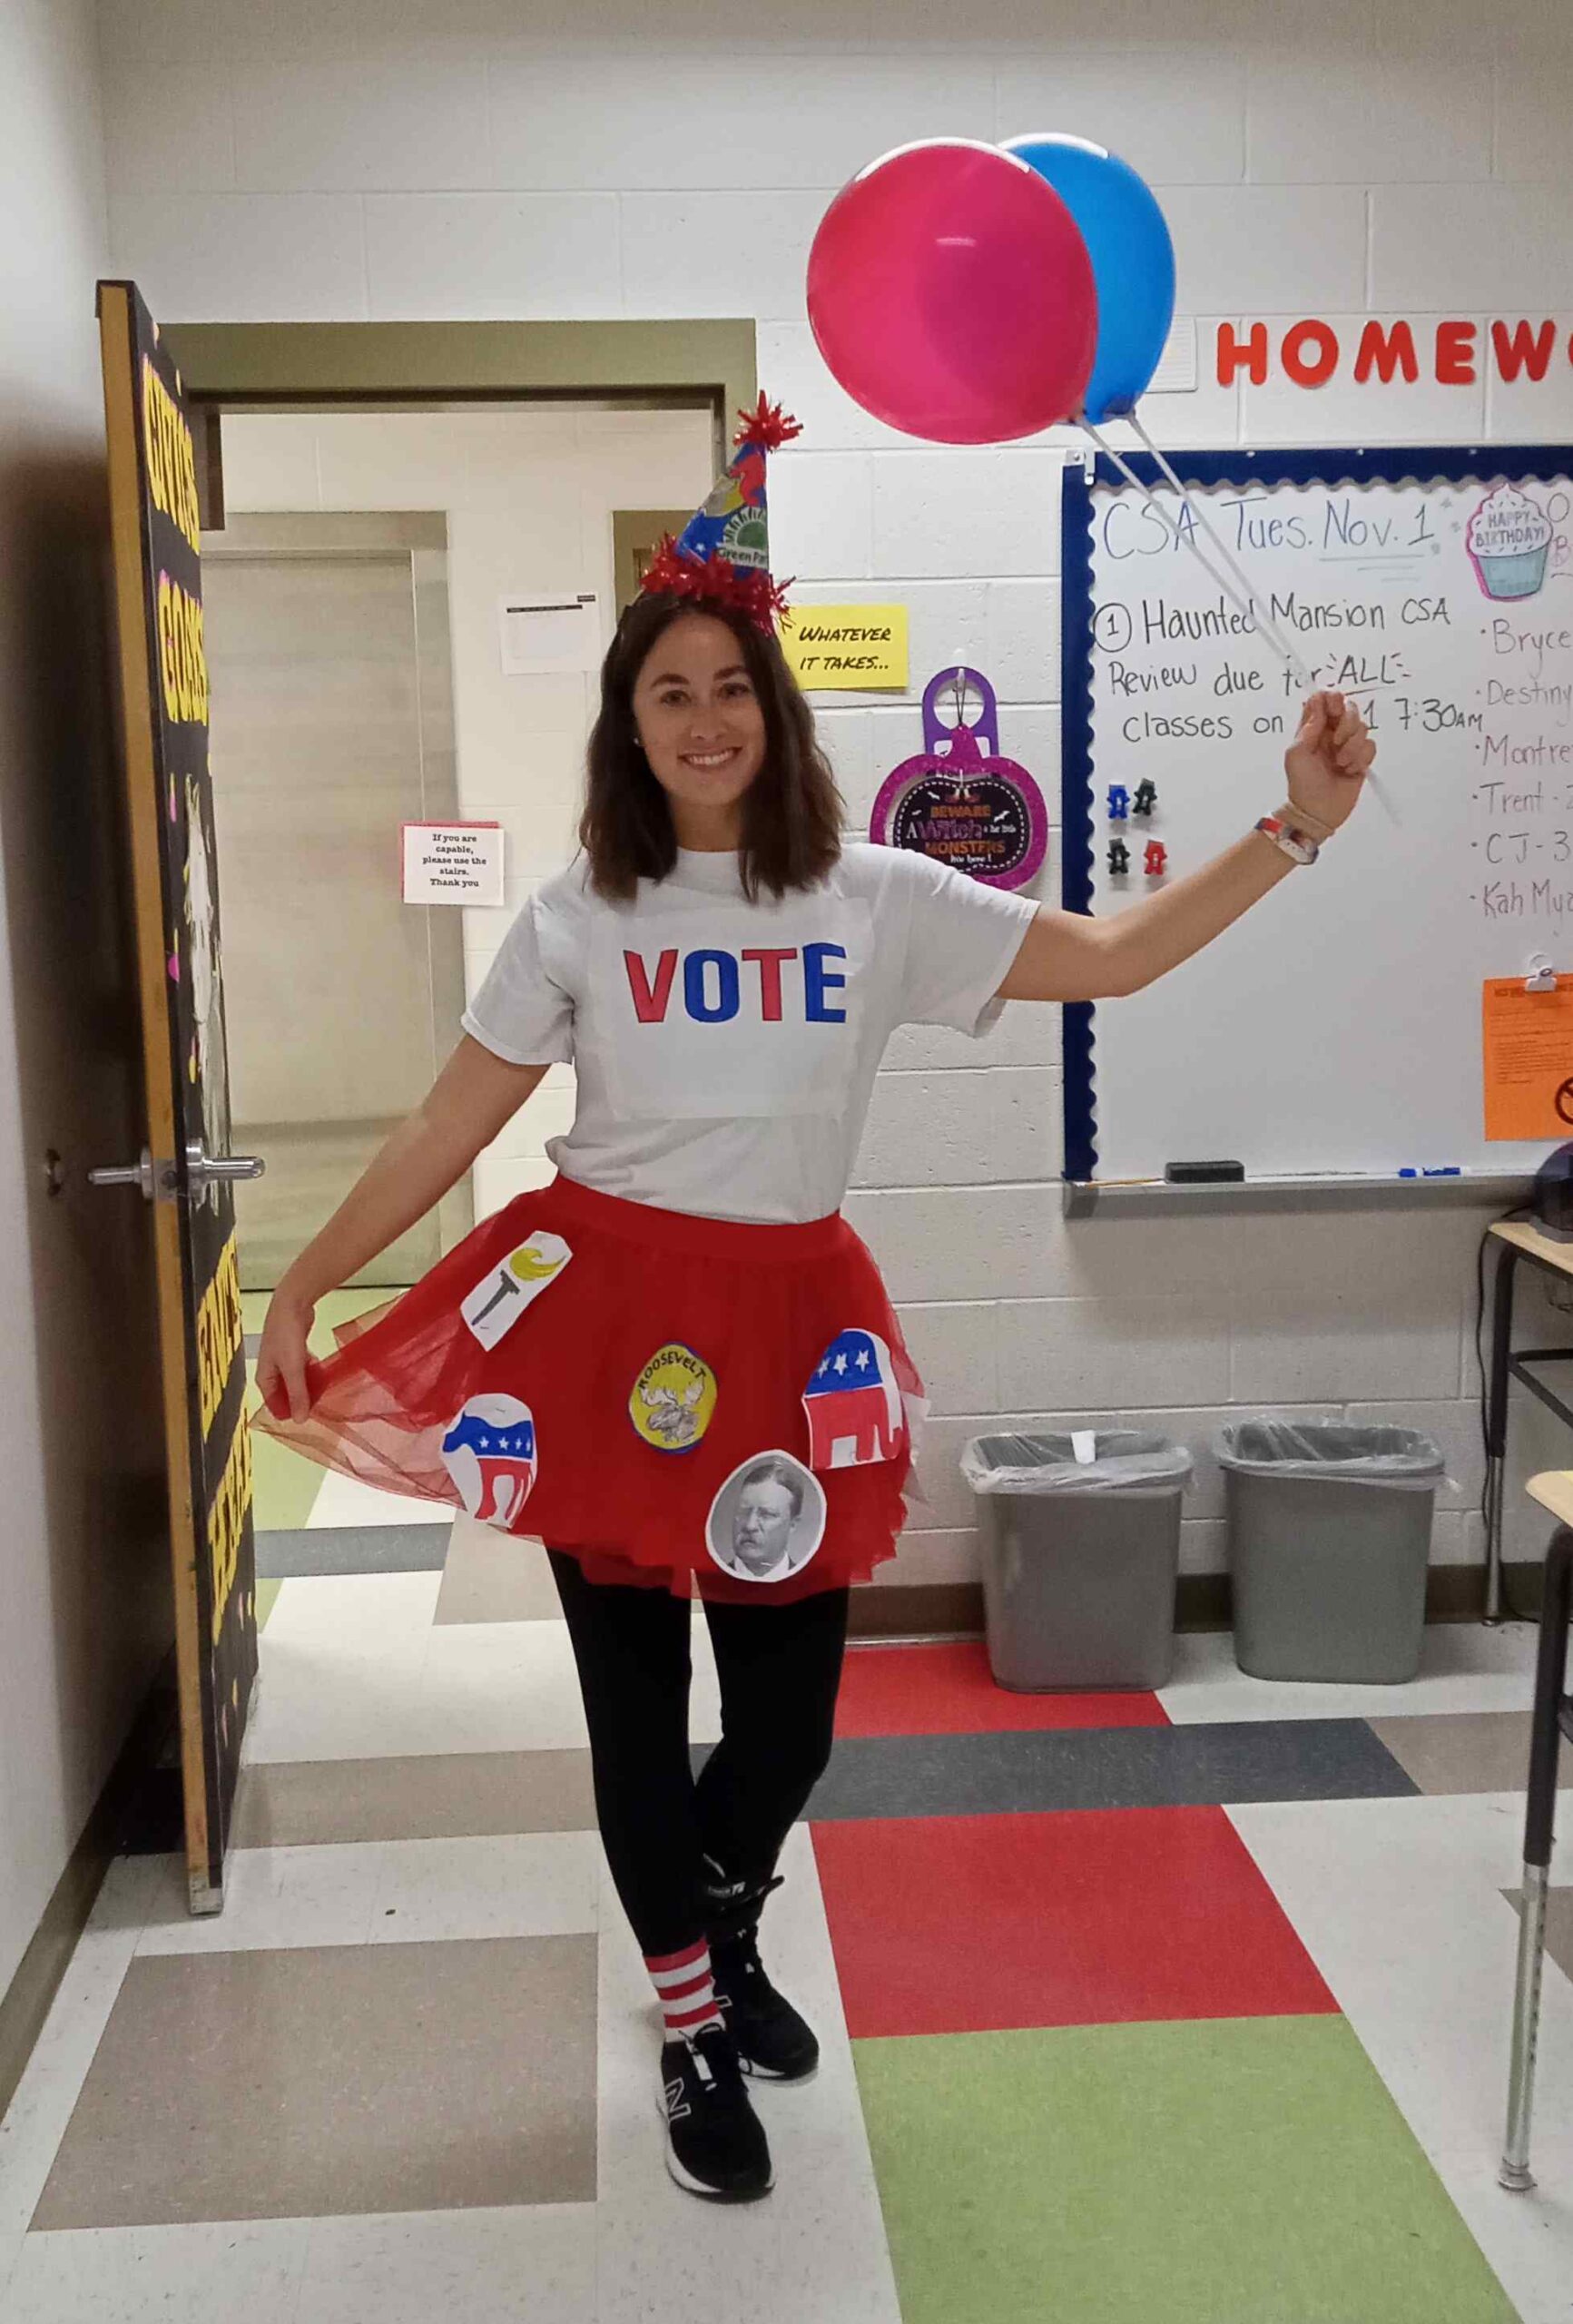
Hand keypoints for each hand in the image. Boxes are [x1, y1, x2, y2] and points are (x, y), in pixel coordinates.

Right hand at [256, 1283, 315, 1420]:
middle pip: (286, 1393)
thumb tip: (299, 1419)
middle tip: (320, 1406)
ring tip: (324, 1391)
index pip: (274, 1404)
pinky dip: (313, 1372)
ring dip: (309, 1386)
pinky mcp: (295, 1350)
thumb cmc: (286, 1334)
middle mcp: (271, 1370)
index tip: (306, 1418)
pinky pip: (304, 1368)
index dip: (289, 1412)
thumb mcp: (293, 1368)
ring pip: (297, 1380)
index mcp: (263, 1376)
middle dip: (301, 1399)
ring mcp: (283, 1360)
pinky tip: (324, 1374)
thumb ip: (298, 1394)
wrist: (293, 1302)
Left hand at [1282, 691, 1374, 834]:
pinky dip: (1361, 757)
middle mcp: (1332, 732)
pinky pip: (1370, 746)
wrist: (1316, 811)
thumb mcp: (1296, 754)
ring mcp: (1348, 745)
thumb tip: (1319, 702)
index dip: (1332, 699)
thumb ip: (1308, 727)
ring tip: (1340, 763)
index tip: (1333, 710)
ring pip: (1362, 727)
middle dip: (1346, 723)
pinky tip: (1350, 770)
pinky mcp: (1361, 759)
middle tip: (1336, 741)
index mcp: (1313, 728)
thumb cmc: (1302, 783)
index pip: (1325, 700)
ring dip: (1352, 745)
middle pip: (1349, 709)